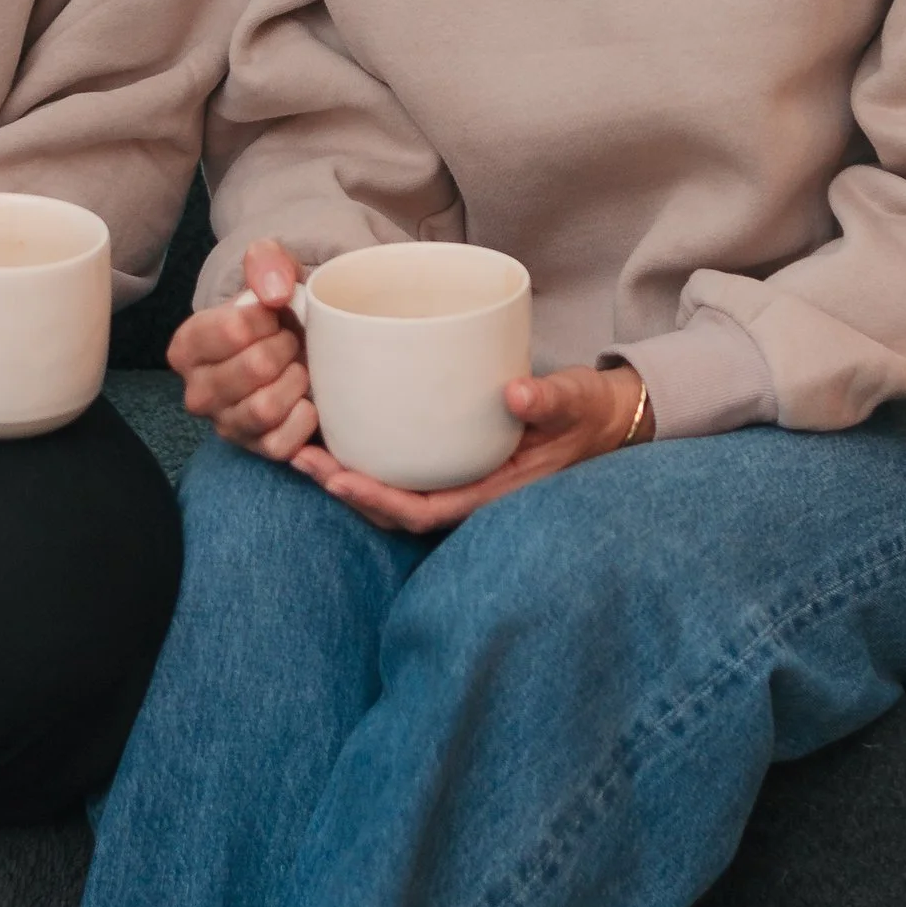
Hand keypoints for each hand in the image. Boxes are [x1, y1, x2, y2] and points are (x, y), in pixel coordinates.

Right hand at [168, 242, 313, 459]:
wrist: (297, 345)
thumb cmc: (277, 312)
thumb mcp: (271, 273)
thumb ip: (267, 262)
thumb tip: (275, 293)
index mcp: (187, 346)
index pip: (234, 329)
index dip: (268, 318)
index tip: (273, 316)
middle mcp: (197, 392)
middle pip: (255, 368)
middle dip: (286, 347)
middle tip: (291, 341)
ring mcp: (226, 425)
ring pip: (266, 408)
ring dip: (296, 381)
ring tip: (298, 368)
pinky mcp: (257, 450)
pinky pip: (283, 442)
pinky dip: (304, 418)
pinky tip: (306, 399)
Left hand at [295, 362, 654, 535]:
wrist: (605, 418)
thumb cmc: (587, 412)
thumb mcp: (574, 400)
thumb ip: (549, 399)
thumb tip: (518, 395)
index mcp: (493, 493)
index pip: (424, 511)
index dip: (378, 501)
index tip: (336, 480)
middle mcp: (469, 493)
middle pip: (395, 507)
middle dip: (346, 487)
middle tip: (299, 455)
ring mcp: (460, 479)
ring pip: (394, 491)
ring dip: (349, 474)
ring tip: (303, 446)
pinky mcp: (454, 459)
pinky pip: (405, 468)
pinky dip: (371, 457)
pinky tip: (342, 430)